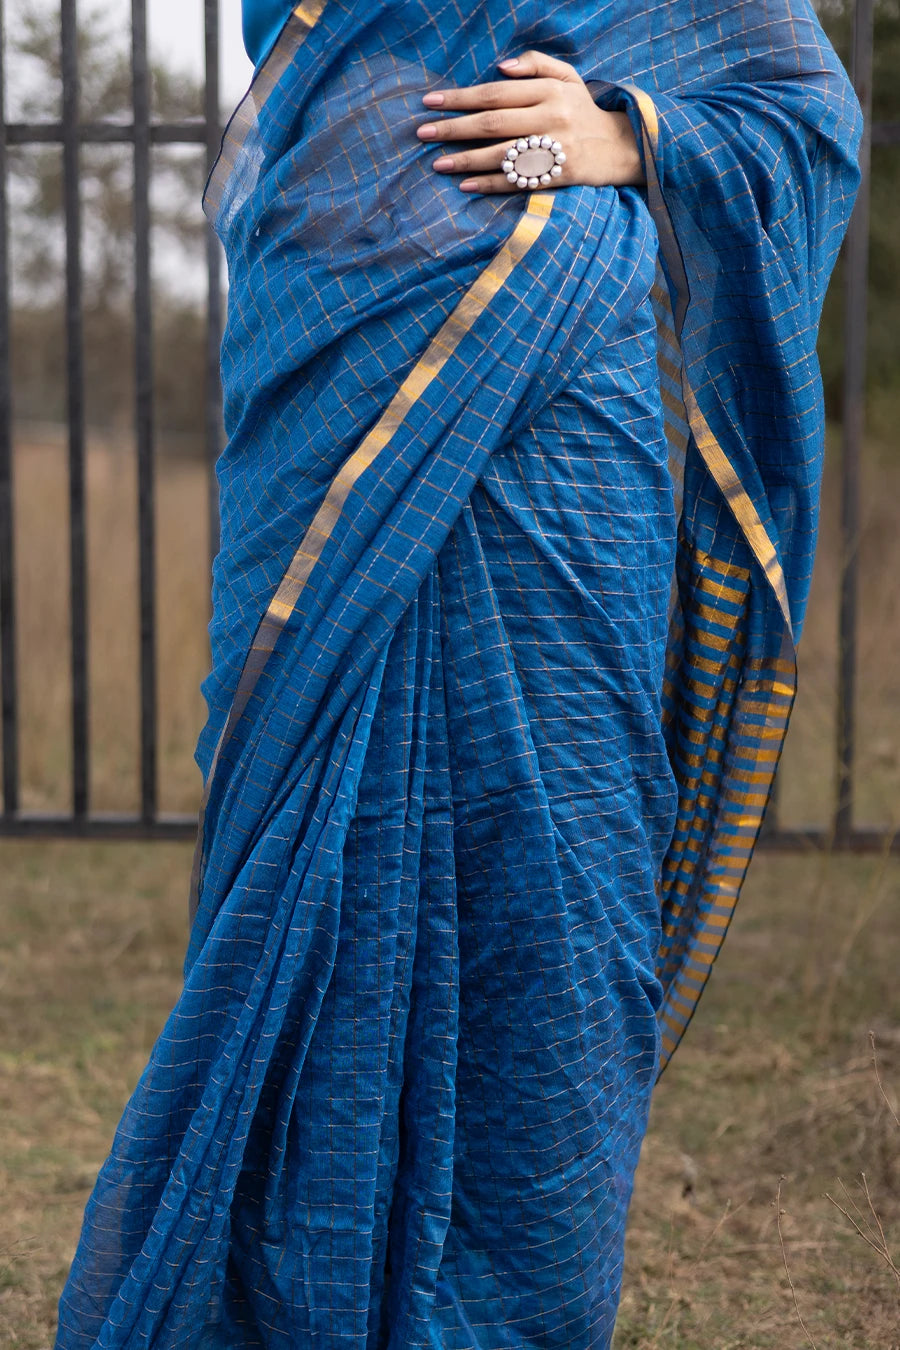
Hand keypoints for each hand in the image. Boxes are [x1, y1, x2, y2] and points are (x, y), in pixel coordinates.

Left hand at [417, 49, 644, 193]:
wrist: (622, 147)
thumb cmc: (585, 111)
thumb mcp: (568, 78)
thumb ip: (536, 65)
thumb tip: (500, 67)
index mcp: (548, 91)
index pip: (495, 93)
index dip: (460, 98)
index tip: (430, 102)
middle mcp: (550, 117)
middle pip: (492, 122)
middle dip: (454, 128)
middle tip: (422, 133)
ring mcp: (554, 149)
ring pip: (501, 154)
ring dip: (466, 159)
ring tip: (437, 163)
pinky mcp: (559, 176)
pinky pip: (518, 181)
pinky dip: (490, 184)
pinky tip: (466, 185)